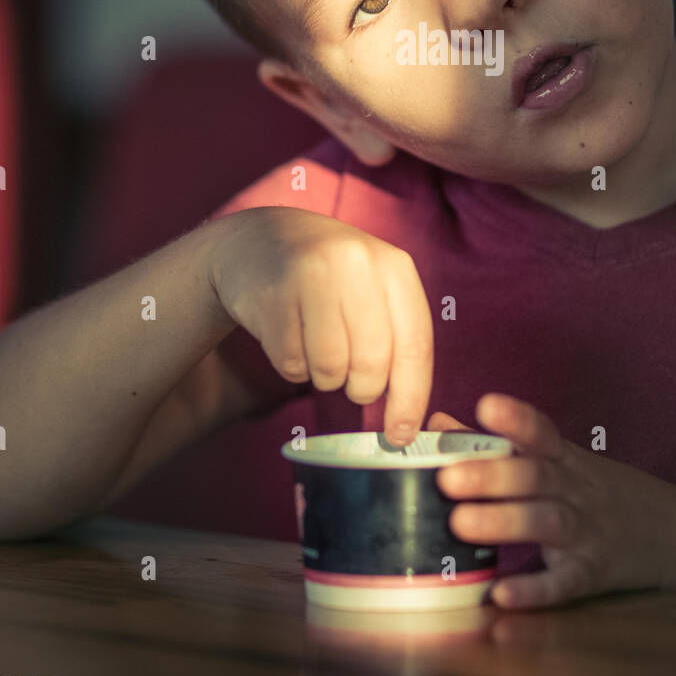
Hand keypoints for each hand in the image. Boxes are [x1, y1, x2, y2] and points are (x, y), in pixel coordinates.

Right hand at [207, 207, 432, 443]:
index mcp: (395, 266)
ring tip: (318, 347)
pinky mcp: (272, 294)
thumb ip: (397, 338)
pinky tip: (289, 335)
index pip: (415, 346)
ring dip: (324, 377)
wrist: (261, 240)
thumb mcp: (374, 289)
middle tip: (350, 380)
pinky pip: (291, 364)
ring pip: (330, 369)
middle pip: (371, 365)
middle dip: (361, 389)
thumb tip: (406, 421)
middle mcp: (357, 263)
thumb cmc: (330, 278)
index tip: (402, 435)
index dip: (411, 399)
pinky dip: (292, 366)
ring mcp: (312, 275)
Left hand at [431, 393, 675, 607]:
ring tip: (460, 524)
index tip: (486, 405)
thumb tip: (437, 425)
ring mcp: (588, 531)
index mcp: (566, 459)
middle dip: (491, 475)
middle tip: (448, 478)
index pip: (542, 432)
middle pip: (536, 475)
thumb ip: (497, 444)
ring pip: (547, 522)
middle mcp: (577, 490)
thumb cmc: (598, 492)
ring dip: (504, 522)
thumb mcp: (558, 461)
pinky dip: (535, 590)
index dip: (515, 418)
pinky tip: (501, 594)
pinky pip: (565, 582)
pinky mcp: (595, 573)